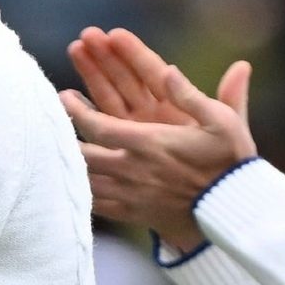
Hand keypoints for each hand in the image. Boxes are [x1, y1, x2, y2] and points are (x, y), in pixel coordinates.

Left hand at [62, 27, 255, 250]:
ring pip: (86, 181)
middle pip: (83, 155)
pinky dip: (81, 194)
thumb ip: (192, 95)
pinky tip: (72, 185)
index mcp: (150, 143)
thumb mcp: (222, 122)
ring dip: (68, 165)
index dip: (75, 112)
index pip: (98, 126)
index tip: (63, 96)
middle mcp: (134, 170)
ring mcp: (132, 195)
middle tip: (51, 124)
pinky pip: (99, 206)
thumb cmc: (229, 162)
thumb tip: (169, 69)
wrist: (233, 210)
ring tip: (56, 150)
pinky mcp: (135, 214)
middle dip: (63, 137)